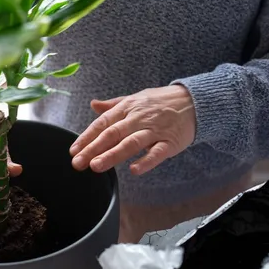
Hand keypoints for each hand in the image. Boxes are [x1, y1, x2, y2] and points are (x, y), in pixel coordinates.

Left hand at [69, 85, 195, 174]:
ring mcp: (154, 130)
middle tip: (78, 163)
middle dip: (93, 149)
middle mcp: (138, 118)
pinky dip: (146, 161)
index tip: (73, 150)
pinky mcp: (171, 142)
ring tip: (96, 166)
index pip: (102, 123)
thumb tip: (93, 105)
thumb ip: (113, 105)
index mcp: (127, 108)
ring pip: (131, 143)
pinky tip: (134, 170)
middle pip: (112, 134)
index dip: (87, 137)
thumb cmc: (160, 101)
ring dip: (112, 155)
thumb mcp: (135, 98)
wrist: (195, 101)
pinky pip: (157, 152)